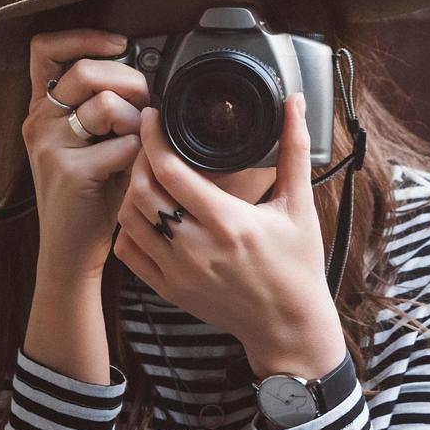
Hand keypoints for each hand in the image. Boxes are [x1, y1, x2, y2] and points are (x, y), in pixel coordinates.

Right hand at [23, 28, 149, 283]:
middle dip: (130, 82)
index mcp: (41, 109)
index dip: (84, 37)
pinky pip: (122, 143)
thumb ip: (105, 106)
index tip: (118, 45)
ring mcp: (49, 146)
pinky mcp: (69, 172)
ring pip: (106, 103)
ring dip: (136, 121)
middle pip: (85, 71)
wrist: (71, 251)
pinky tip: (132, 171)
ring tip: (135, 145)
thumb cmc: (91, 194)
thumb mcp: (91, 142)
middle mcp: (37, 122)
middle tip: (144, 105)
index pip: (45, 48)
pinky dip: (138, 154)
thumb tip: (144, 72)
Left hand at [112, 91, 342, 363]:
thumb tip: (294, 103)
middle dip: (139, 158)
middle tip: (149, 141)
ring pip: (129, 219)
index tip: (152, 117)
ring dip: (132, 190)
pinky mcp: (168, 289)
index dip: (154, 137)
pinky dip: (131, 226)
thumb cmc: (298, 266)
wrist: (288, 326)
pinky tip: (147, 211)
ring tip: (147, 173)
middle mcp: (197, 248)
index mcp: (228, 223)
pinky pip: (129, 251)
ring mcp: (178, 272)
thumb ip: (294, 149)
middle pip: (141, 191)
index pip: (171, 171)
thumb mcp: (299, 205)